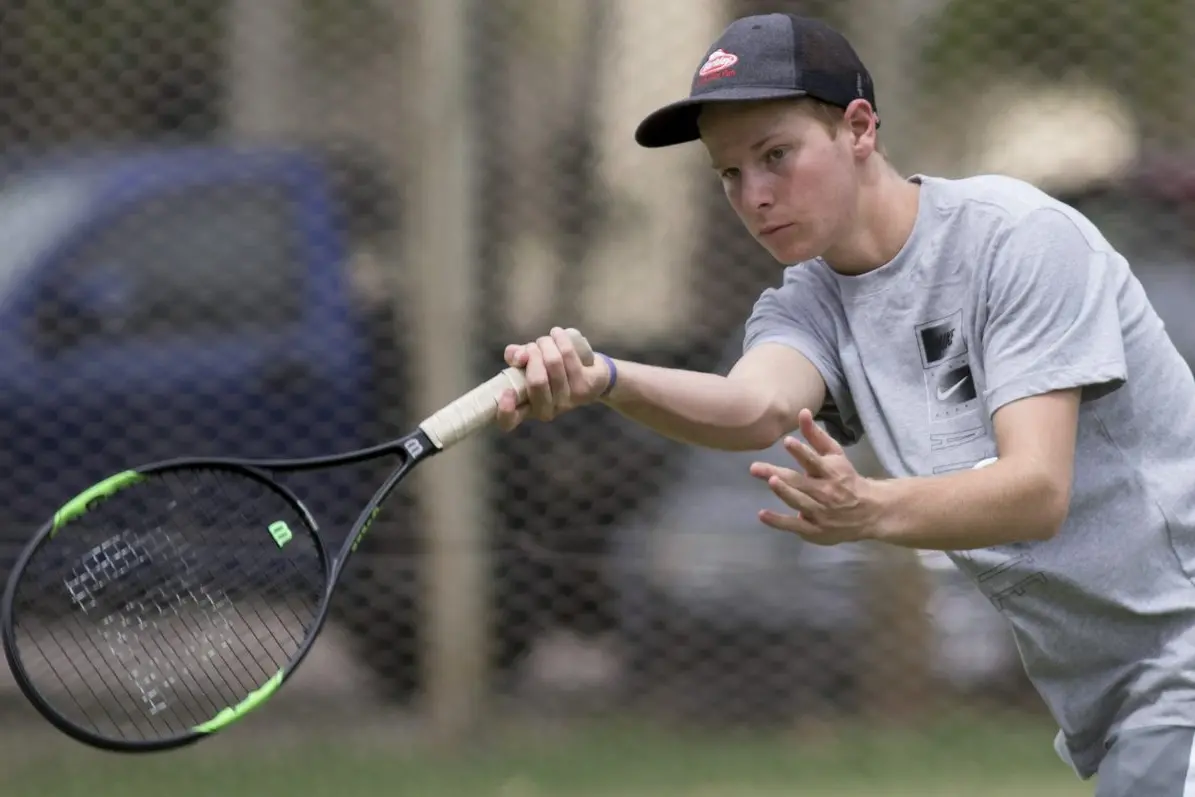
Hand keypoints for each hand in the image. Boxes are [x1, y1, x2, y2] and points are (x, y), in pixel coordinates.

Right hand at [496, 326, 611, 431]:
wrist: (590, 374)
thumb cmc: (551, 370)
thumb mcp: (529, 364)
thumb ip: (516, 357)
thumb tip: (518, 355)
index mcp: (528, 409)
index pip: (509, 422)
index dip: (505, 411)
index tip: (506, 392)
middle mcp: (547, 411)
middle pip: (536, 381)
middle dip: (533, 354)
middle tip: (534, 347)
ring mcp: (568, 401)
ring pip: (553, 363)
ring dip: (546, 343)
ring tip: (546, 340)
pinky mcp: (586, 387)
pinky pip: (568, 356)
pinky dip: (560, 339)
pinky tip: (557, 333)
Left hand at [749, 409, 879, 545]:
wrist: (869, 511)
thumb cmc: (845, 478)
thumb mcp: (835, 455)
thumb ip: (816, 436)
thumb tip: (802, 412)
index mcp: (830, 472)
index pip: (814, 461)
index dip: (801, 452)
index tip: (787, 442)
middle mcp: (825, 492)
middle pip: (800, 483)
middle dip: (778, 474)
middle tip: (755, 468)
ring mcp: (820, 513)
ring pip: (799, 502)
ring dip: (784, 493)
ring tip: (770, 481)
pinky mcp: (815, 530)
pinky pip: (794, 526)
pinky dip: (778, 521)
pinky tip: (762, 514)